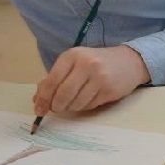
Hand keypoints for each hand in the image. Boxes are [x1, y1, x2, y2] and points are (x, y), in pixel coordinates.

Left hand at [33, 45, 150, 117]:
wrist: (128, 62)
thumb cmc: (95, 63)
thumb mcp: (74, 64)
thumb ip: (54, 79)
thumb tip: (37, 101)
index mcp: (72, 55)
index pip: (52, 81)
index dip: (43, 98)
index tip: (39, 109)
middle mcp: (86, 64)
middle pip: (62, 95)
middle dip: (57, 106)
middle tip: (57, 108)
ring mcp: (99, 77)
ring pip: (75, 104)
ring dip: (71, 107)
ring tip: (76, 100)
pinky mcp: (109, 90)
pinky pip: (89, 106)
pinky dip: (84, 107)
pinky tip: (89, 98)